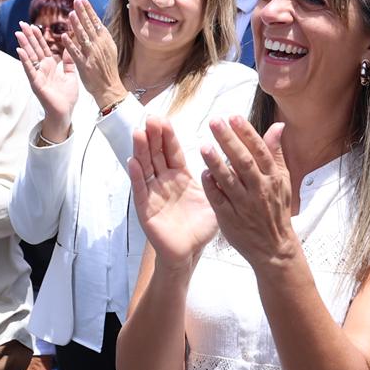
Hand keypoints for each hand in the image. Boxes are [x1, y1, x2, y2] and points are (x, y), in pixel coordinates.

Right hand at [17, 23, 79, 139]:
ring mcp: (38, 75)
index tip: (34, 25)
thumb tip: (70, 48)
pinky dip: (25, 60)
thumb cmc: (67, 97)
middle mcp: (42, 69)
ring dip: (24, 45)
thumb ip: (69, 62)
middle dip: (28, 36)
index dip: (38, 37)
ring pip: (30, 57)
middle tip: (21, 23)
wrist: (65, 112)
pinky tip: (20, 51)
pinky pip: (30, 70)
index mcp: (50, 66)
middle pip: (34, 49)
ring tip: (18, 33)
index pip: (43, 48)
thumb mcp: (71, 75)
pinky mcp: (36, 83)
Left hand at [65, 0, 126, 108]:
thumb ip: (102, 37)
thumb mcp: (109, 49)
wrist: (109, 87)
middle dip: (82, 12)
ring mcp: (92, 55)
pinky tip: (64, 36)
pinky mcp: (84, 65)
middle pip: (89, 26)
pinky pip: (75, 53)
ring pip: (83, 37)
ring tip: (71, 13)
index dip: (89, 10)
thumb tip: (96, 23)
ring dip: (77, 25)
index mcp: (105, 41)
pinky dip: (70, 44)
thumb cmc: (108, 69)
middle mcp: (99, 46)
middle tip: (76, 0)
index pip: (96, 22)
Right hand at [127, 117, 216, 267]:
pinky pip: (140, 190)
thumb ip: (223, 179)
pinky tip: (133, 162)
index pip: (172, 151)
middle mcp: (164, 181)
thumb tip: (237, 159)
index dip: (168, 135)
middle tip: (151, 118)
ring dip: (141, 151)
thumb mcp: (216, 198)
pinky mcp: (146, 209)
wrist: (189, 252)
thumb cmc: (200, 226)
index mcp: (181, 176)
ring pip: (146, 168)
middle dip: (153, 136)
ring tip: (139, 133)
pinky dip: (136, 177)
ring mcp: (153, 194)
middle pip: (157, 154)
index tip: (164, 118)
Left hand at [201, 116, 296, 268]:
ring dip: (216, 162)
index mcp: (273, 178)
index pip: (259, 151)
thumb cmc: (276, 210)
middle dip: (228, 141)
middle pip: (243, 161)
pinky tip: (203, 173)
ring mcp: (244, 205)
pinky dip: (212, 187)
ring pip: (229, 180)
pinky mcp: (230, 219)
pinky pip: (219, 200)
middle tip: (214, 122)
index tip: (233, 117)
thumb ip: (275, 153)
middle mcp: (259, 190)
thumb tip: (277, 126)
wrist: (274, 247)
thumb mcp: (282, 181)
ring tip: (204, 145)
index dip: (246, 133)